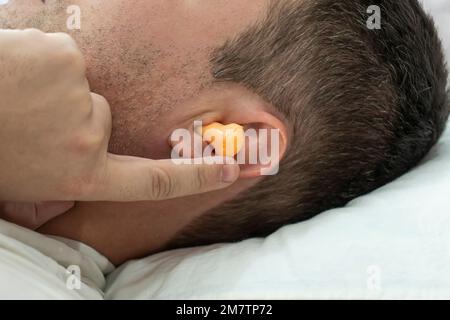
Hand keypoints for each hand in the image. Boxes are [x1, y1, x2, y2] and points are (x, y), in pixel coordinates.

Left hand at [0, 29, 238, 227]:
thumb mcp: (22, 182)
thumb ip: (60, 175)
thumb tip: (72, 172)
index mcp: (81, 172)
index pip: (153, 180)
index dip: (194, 177)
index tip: (230, 168)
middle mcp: (91, 138)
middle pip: (101, 116)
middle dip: (69, 113)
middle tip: (25, 116)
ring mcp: (81, 96)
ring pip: (80, 83)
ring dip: (52, 85)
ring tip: (11, 93)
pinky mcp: (65, 58)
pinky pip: (63, 54)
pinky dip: (40, 58)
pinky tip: (11, 71)